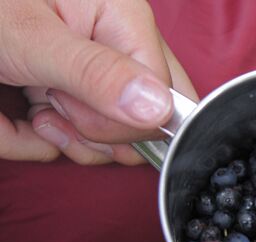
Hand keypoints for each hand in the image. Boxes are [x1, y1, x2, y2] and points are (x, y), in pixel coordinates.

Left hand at [0, 0, 197, 164]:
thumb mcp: (31, 38)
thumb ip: (96, 75)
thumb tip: (159, 111)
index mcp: (124, 19)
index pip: (163, 93)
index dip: (125, 119)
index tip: (70, 111)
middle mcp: (115, 47)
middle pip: (141, 118)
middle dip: (94, 129)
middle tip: (50, 104)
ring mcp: (91, 74)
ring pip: (109, 136)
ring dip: (67, 138)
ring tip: (32, 108)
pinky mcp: (67, 92)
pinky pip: (73, 137)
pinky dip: (42, 139)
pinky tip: (21, 115)